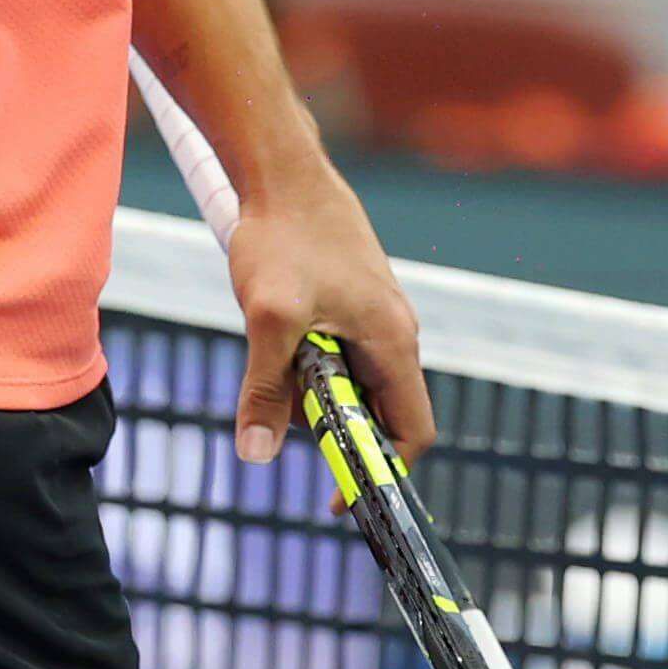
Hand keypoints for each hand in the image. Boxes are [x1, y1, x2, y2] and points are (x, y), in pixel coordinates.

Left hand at [223, 164, 429, 465]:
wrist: (282, 171)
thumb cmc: (284, 237)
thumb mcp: (268, 320)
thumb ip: (264, 390)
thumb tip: (255, 455)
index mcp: (394, 343)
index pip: (412, 433)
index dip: (383, 473)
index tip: (340, 497)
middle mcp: (395, 333)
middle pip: (377, 411)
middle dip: (332, 426)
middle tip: (281, 415)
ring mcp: (374, 316)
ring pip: (350, 382)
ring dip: (311, 391)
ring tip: (271, 357)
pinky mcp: (350, 302)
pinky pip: (336, 354)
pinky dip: (304, 363)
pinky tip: (272, 335)